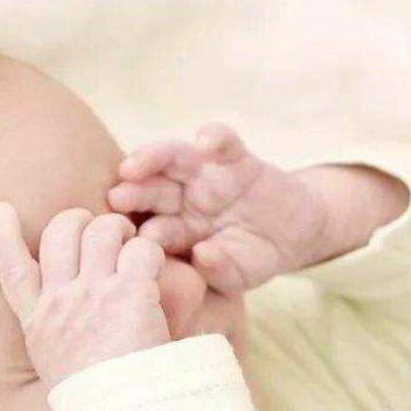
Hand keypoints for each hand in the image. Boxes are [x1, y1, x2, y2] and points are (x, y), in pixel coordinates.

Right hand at [0, 203, 169, 388]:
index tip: (1, 209)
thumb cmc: (97, 400)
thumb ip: (59, 335)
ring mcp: (91, 293)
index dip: (4, 236)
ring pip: (100, 229)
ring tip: (134, 246)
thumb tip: (69, 321)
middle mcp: (60, 302)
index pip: (12, 271)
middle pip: (58, 232)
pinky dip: (151, 252)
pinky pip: (140, 249)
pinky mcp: (127, 293)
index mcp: (39, 323)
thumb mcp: (58, 367)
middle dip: (80, 221)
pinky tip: (157, 269)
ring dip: (120, 230)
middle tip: (104, 236)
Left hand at [107, 122, 327, 292]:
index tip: (129, 238)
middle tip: (117, 197)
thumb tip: (203, 255)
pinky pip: (223, 141)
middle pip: (153, 191)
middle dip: (135, 193)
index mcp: (176, 232)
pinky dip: (215, 136)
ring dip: (153, 158)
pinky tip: (206, 139)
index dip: (140, 233)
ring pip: (174, 159)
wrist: (292, 232)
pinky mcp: (236, 158)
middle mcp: (183, 199)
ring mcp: (206, 175)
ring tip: (135, 164)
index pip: (153, 229)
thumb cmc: (254, 257)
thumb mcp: (240, 274)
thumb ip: (221, 270)